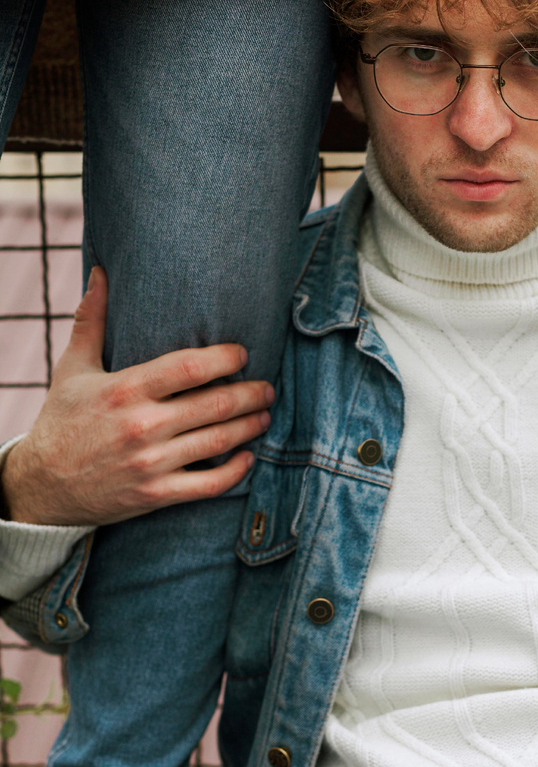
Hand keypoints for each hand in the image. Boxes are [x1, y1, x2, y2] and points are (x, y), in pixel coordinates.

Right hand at [2, 268, 272, 525]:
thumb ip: (92, 319)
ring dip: (251, 426)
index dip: (224, 358)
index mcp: (125, 389)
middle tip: (267, 386)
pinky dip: (236, 471)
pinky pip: (210, 485)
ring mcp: (151, 463)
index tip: (242, 354)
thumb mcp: (73, 368)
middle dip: (251, 393)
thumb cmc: (62, 420)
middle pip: (215, 404)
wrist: (42, 486)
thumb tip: (101, 271)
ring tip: (264, 413)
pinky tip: (248, 456)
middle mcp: (141, 426)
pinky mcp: (156, 495)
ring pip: (220, 442)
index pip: (189, 367)